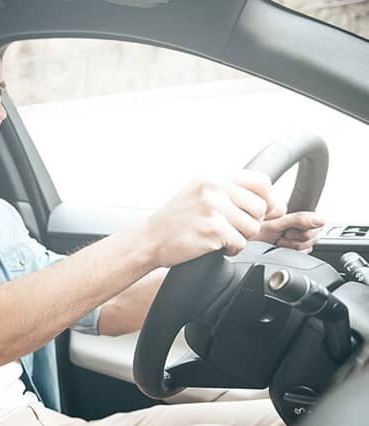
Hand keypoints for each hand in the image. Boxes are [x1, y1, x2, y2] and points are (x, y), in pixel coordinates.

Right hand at [143, 170, 285, 267]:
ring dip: (241, 237)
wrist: (149, 239)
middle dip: (252, 222)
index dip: (271, 199)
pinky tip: (214, 245)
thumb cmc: (177, 219)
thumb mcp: (200, 192)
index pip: (261, 181)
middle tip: (233, 228)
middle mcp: (214, 188)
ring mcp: (213, 208)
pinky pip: (240, 243)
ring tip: (220, 237)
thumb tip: (275, 205)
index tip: (269, 212)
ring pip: (253, 227)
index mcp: (214, 176)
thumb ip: (231, 191)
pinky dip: (231, 249)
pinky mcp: (213, 229)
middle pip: (260, 207)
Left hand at [253, 211, 323, 252]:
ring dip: (292, 246)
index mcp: (298, 215)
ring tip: (278, 242)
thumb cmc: (254, 230)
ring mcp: (298, 236)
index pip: (319, 222)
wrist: (243, 243)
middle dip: (297, 239)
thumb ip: (299, 220)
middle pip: (315, 236)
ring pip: (309, 246)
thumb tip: (321, 220)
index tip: (289, 230)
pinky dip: (291, 253)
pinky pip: (304, 253)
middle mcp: (301, 224)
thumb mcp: (276, 224)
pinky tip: (280, 248)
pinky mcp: (295, 247)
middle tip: (281, 237)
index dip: (306, 229)